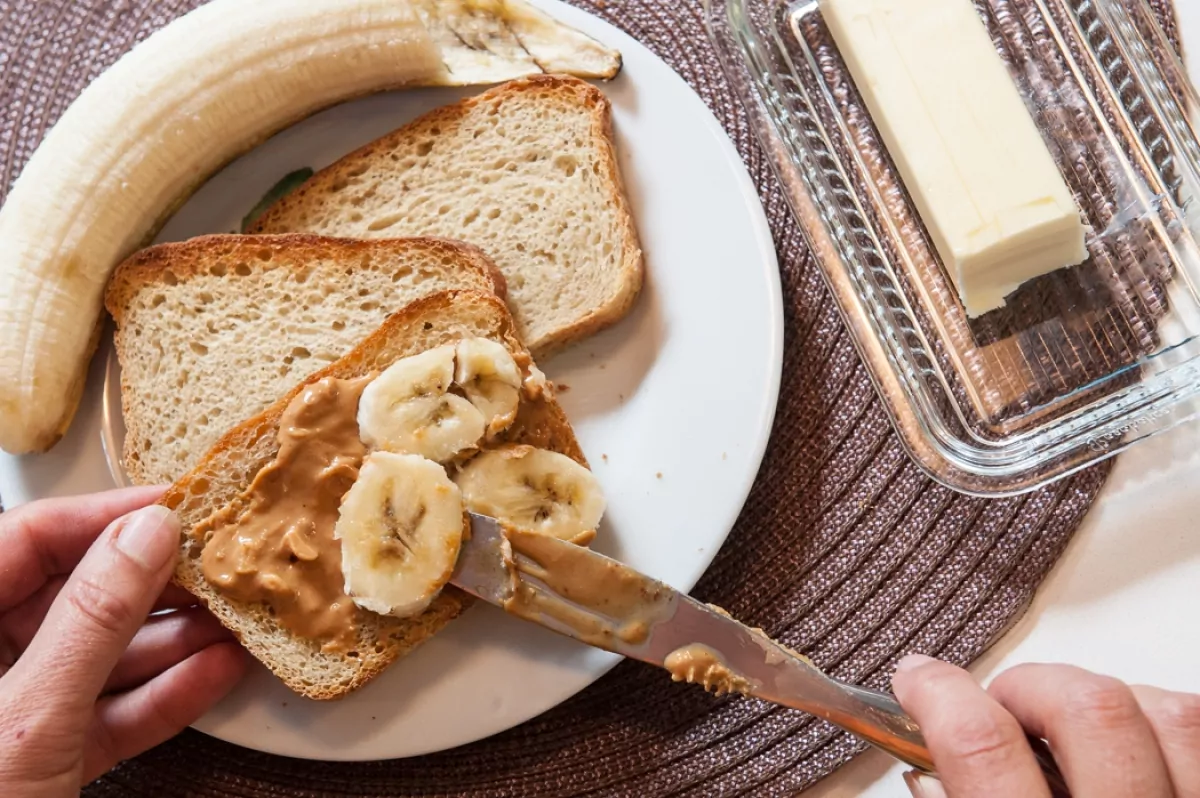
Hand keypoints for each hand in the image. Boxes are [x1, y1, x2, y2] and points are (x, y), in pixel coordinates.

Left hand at [0, 487, 246, 795]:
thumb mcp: (25, 719)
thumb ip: (90, 623)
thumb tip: (148, 535)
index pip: (25, 539)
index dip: (105, 515)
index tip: (179, 504)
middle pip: (71, 595)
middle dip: (153, 584)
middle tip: (223, 565)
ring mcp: (11, 712)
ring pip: (97, 654)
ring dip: (171, 642)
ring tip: (238, 619)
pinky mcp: (43, 759)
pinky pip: (107, 712)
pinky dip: (162, 697)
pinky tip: (219, 674)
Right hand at [894, 655, 1199, 797]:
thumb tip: (927, 760)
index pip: (983, 747)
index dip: (938, 693)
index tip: (918, 679)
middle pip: (1087, 708)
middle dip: (1031, 685)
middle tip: (1006, 707)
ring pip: (1165, 712)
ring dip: (1109, 700)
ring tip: (1075, 730)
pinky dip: (1165, 725)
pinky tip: (1137, 748)